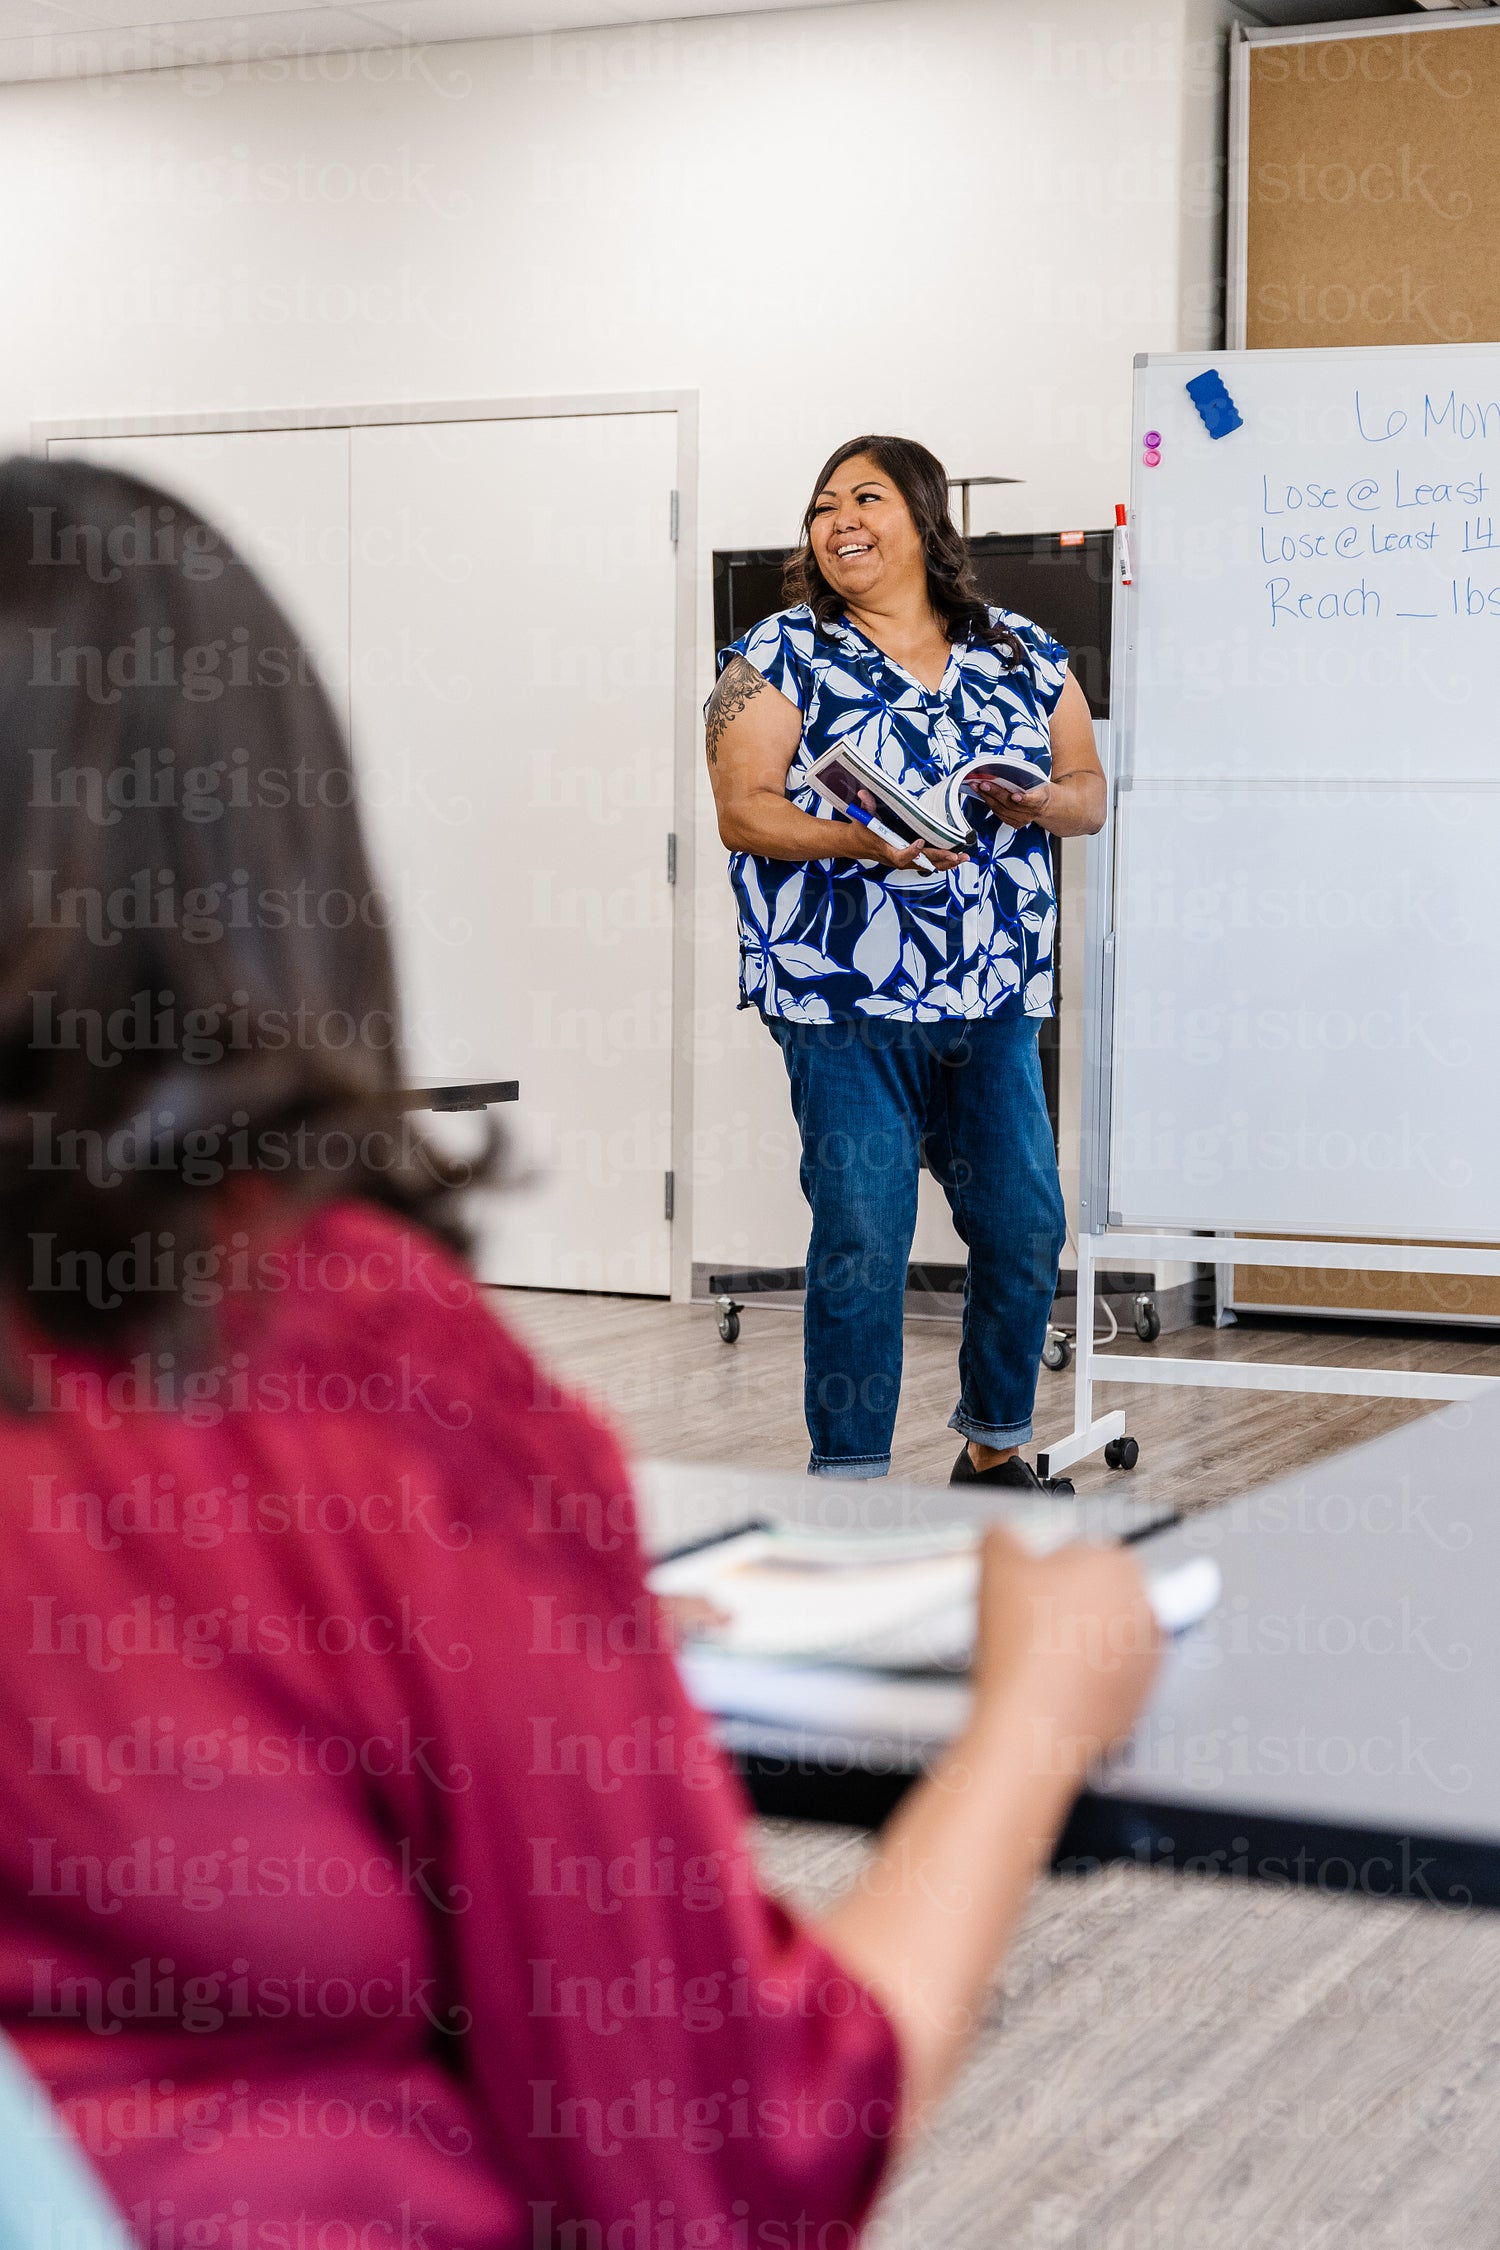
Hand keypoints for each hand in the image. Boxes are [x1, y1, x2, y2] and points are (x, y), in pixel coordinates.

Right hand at [834, 790, 967, 872]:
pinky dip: (941, 864)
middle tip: (954, 855)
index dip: (910, 851)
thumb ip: (865, 806)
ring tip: (961, 859)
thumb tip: (864, 794)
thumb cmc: (860, 832)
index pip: (898, 856)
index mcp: (885, 849)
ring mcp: (903, 862)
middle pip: (919, 862)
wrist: (855, 845)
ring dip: (945, 863)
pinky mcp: (908, 861)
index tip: (921, 842)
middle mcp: (895, 858)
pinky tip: (955, 861)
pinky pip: (926, 865)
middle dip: (938, 858)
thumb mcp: (861, 818)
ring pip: (926, 866)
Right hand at [970, 1527, 1159, 1768]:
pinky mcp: (1140, 1699)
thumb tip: (1004, 1534)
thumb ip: (1003, 1536)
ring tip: (1039, 1655)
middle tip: (1031, 1620)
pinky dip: (1087, 1678)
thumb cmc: (1025, 1650)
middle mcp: (1145, 1609)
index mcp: (1119, 1566)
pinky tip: (1052, 1683)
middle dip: (1069, 1604)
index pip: (1083, 1552)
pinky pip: (1111, 1677)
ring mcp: (1147, 1658)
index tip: (1028, 1585)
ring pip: (1107, 1637)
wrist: (1033, 1723)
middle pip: (1100, 1594)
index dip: (1047, 1569)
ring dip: (1079, 1641)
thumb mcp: (995, 1566)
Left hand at [972, 776, 1052, 823]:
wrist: (1042, 803)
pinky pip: (998, 814)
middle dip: (995, 793)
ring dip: (987, 797)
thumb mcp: (1037, 778)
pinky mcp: (1014, 823)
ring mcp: (1022, 819)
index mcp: (1040, 799)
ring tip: (977, 787)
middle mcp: (1031, 812)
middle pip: (1011, 804)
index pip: (1032, 801)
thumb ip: (1027, 775)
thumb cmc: (1037, 788)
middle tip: (983, 784)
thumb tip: (1009, 766)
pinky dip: (989, 803)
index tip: (1015, 796)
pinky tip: (982, 794)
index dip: (1023, 799)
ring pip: (1001, 810)